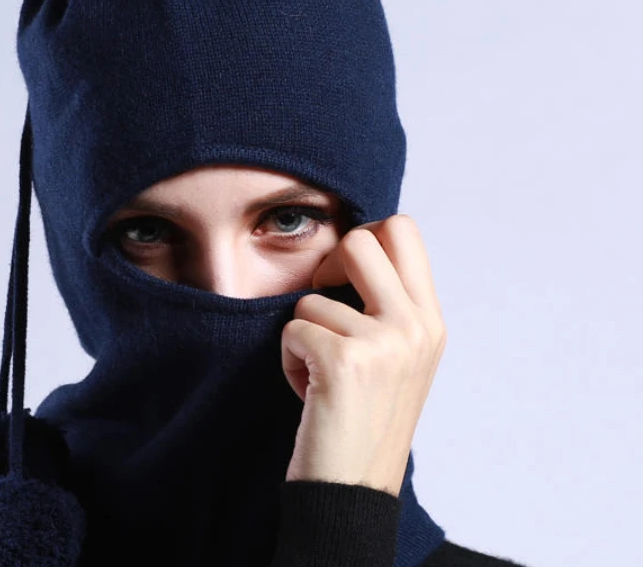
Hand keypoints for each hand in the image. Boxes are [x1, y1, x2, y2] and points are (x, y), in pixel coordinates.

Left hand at [280, 214, 446, 496]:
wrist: (353, 490)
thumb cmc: (364, 423)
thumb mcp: (399, 361)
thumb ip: (389, 309)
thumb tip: (354, 250)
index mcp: (431, 322)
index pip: (404, 230)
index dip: (364, 237)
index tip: (345, 278)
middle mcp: (416, 326)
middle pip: (362, 239)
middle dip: (326, 267)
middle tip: (323, 307)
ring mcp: (385, 342)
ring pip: (312, 296)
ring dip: (302, 334)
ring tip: (320, 376)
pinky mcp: (345, 361)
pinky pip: (293, 330)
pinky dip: (289, 362)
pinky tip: (310, 394)